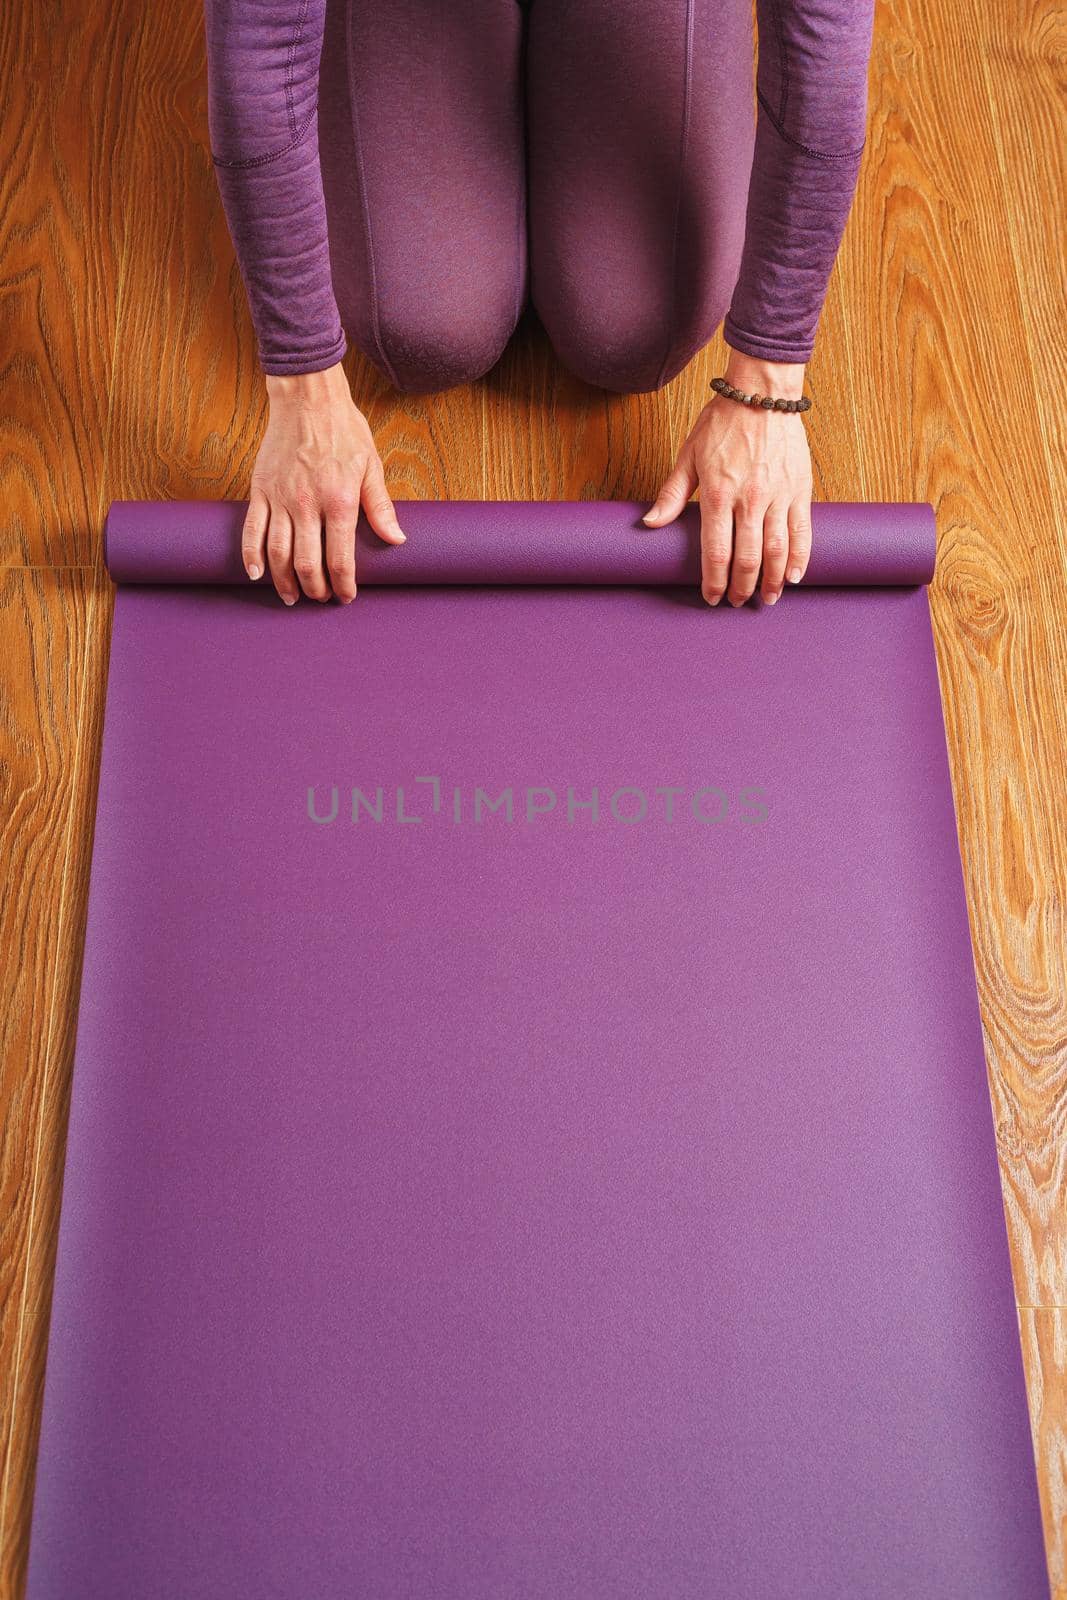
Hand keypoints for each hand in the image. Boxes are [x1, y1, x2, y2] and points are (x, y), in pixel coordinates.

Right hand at [242, 362, 405, 604]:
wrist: (307, 398)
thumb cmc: (344, 430)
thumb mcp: (371, 466)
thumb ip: (381, 507)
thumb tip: (397, 540)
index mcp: (339, 500)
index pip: (340, 558)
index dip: (343, 585)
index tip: (346, 597)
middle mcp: (307, 504)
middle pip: (307, 563)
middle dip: (315, 588)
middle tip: (320, 599)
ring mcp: (280, 498)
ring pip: (277, 553)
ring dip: (284, 581)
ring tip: (292, 597)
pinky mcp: (260, 490)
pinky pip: (251, 530)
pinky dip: (251, 556)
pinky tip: (256, 575)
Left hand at [643, 351, 813, 605]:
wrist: (762, 393)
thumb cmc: (722, 423)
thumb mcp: (689, 455)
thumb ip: (671, 493)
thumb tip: (650, 524)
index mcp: (718, 494)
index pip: (716, 551)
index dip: (714, 580)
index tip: (712, 598)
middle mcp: (749, 500)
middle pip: (747, 558)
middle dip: (741, 587)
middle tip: (736, 602)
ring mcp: (778, 496)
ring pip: (777, 550)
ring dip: (772, 581)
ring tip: (767, 599)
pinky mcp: (799, 490)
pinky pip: (802, 532)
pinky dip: (800, 558)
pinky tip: (795, 577)